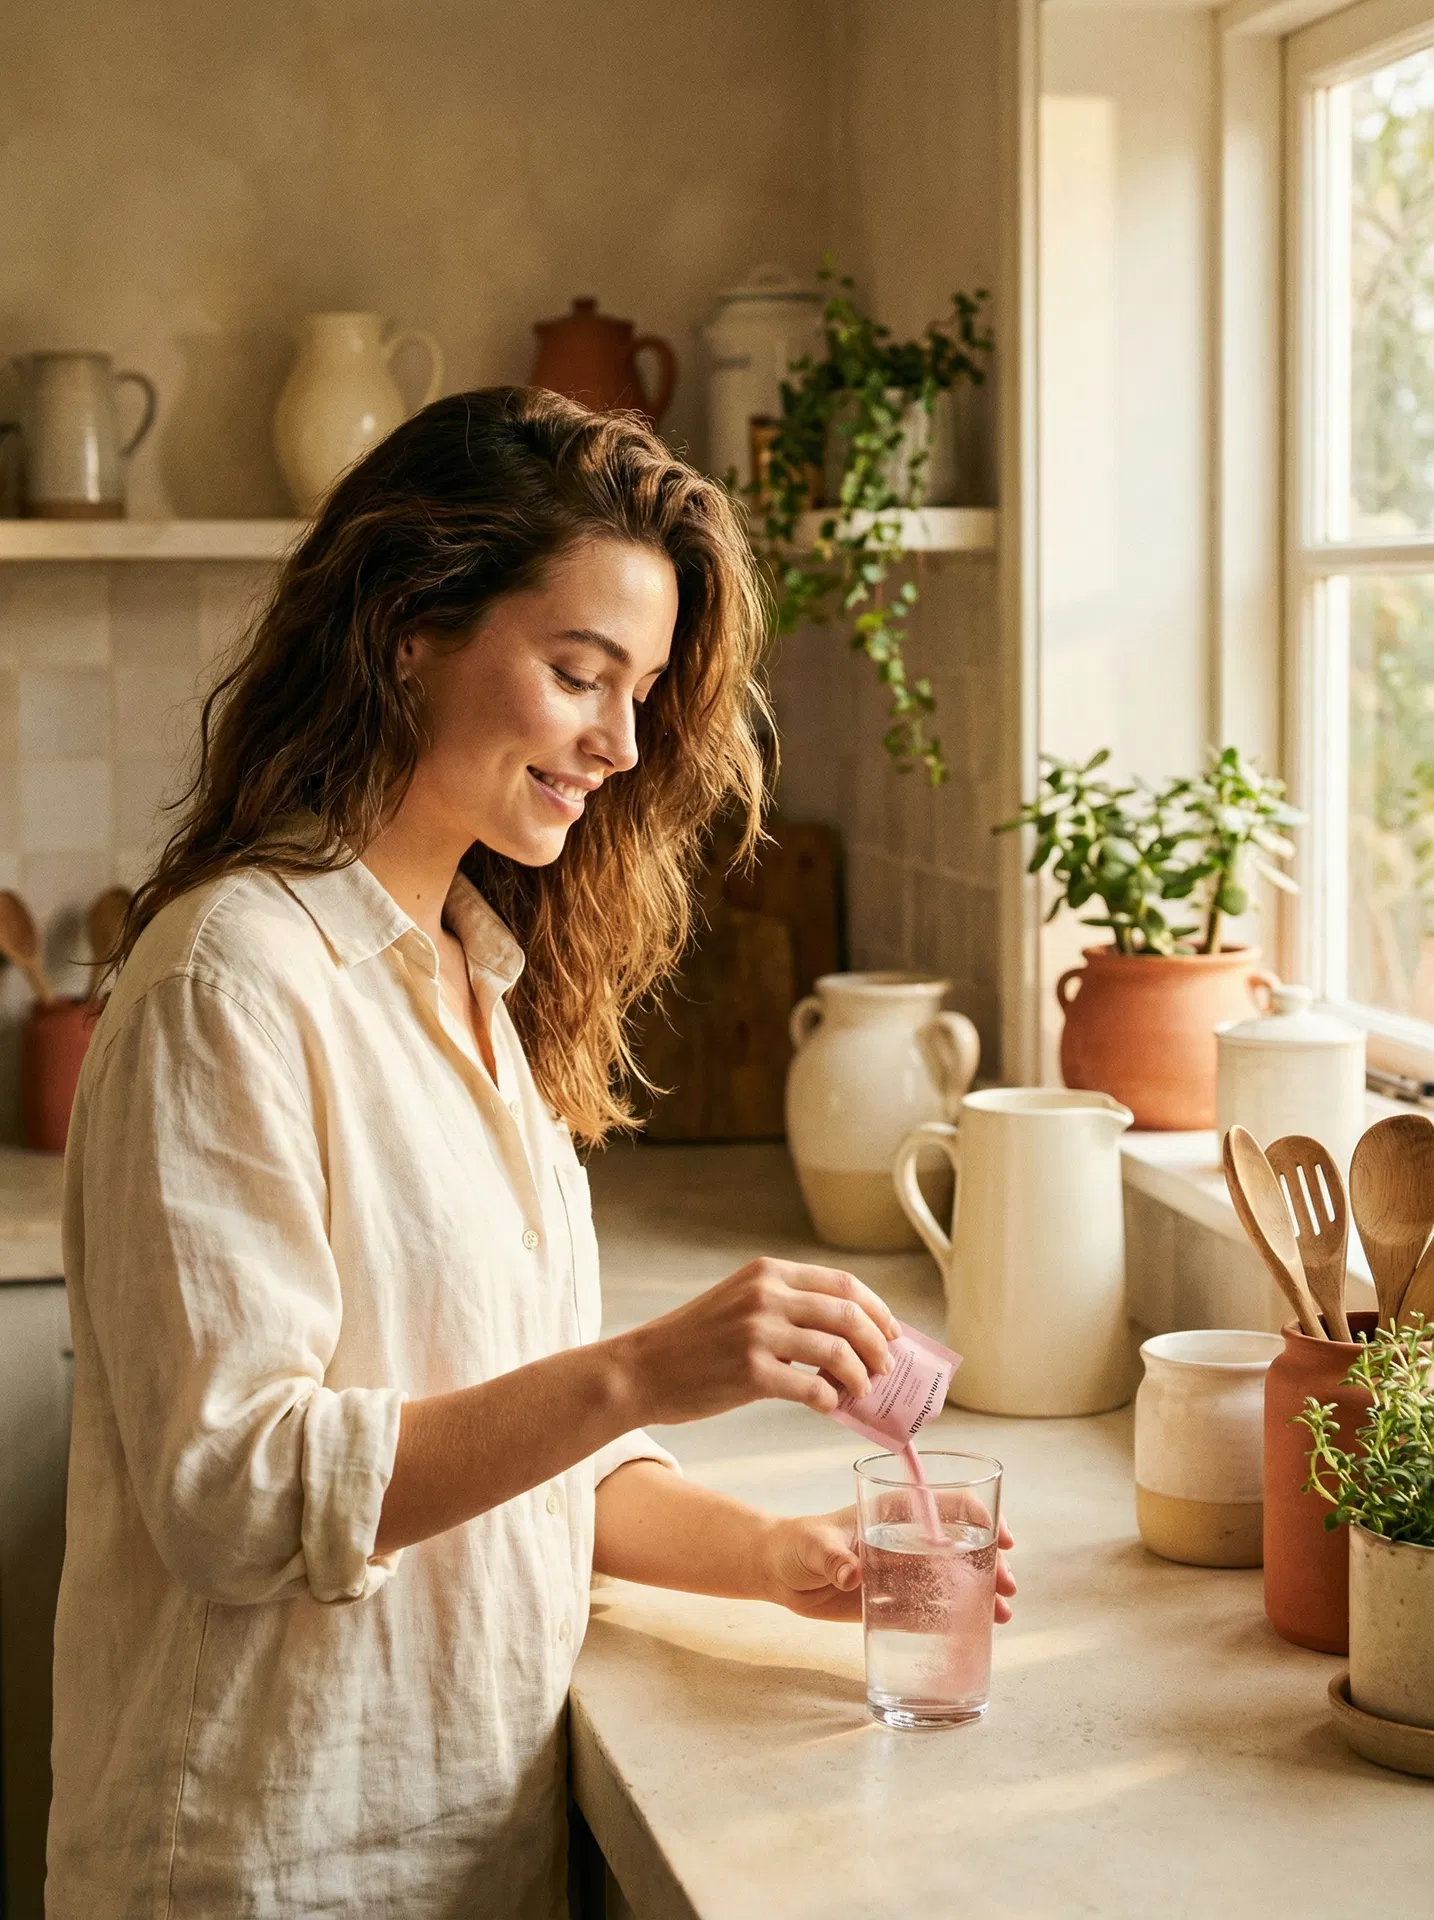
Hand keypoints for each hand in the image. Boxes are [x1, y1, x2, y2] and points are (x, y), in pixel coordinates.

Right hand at [610, 1258, 900, 1426]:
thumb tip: (847, 1337)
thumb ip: (787, 1308)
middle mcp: (766, 1294)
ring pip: (837, 1351)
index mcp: (768, 1272)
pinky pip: (811, 1388)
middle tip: (886, 1368)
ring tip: (863, 1392)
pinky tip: (829, 1407)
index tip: (892, 1333)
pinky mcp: (750, 1372)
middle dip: (878, 1344)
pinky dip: (830, 1400)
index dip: (877, 1310)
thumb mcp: (740, 1302)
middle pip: (848, 1314)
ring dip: (860, 1375)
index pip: (844, 1283)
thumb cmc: (695, 1342)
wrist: (643, 1368)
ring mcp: (758, 1332)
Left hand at [760, 1506, 1018, 1624]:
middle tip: (1007, 1587)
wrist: (779, 1573)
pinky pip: (934, 1607)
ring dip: (983, 1591)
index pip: (947, 1503)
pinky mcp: (896, 1599)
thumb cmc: (796, 1544)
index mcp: (893, 1512)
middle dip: (991, 1561)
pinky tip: (978, 1631)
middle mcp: (906, 1538)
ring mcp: (904, 1570)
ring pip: (955, 1576)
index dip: (979, 1516)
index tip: (1000, 1538)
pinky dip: (958, 1616)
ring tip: (1002, 1615)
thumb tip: (852, 1574)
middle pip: (961, 1542)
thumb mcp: (813, 1546)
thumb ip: (832, 1558)